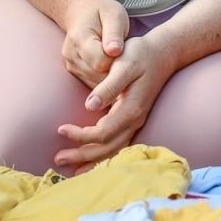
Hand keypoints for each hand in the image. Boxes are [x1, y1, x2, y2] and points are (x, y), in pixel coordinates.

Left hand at [54, 32, 175, 172]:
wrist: (163, 53)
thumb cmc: (140, 55)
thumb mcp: (124, 65)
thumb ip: (108, 86)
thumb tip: (89, 106)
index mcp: (131, 109)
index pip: (102, 133)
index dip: (80, 136)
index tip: (60, 129)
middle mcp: (134, 121)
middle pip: (107, 148)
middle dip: (82, 155)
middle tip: (57, 159)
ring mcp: (136, 122)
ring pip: (113, 150)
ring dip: (92, 160)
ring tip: (71, 167)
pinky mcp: (134, 120)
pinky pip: (118, 145)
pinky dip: (103, 155)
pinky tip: (91, 159)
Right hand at [60, 0, 128, 87]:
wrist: (82, 11)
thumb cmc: (102, 12)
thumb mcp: (114, 15)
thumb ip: (114, 33)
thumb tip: (114, 51)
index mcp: (80, 39)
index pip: (101, 62)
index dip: (117, 60)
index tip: (124, 50)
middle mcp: (71, 54)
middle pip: (98, 75)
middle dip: (114, 69)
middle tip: (124, 55)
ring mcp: (70, 64)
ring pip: (95, 82)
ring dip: (110, 74)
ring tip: (117, 58)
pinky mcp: (74, 71)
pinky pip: (92, 82)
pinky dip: (104, 77)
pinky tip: (111, 65)